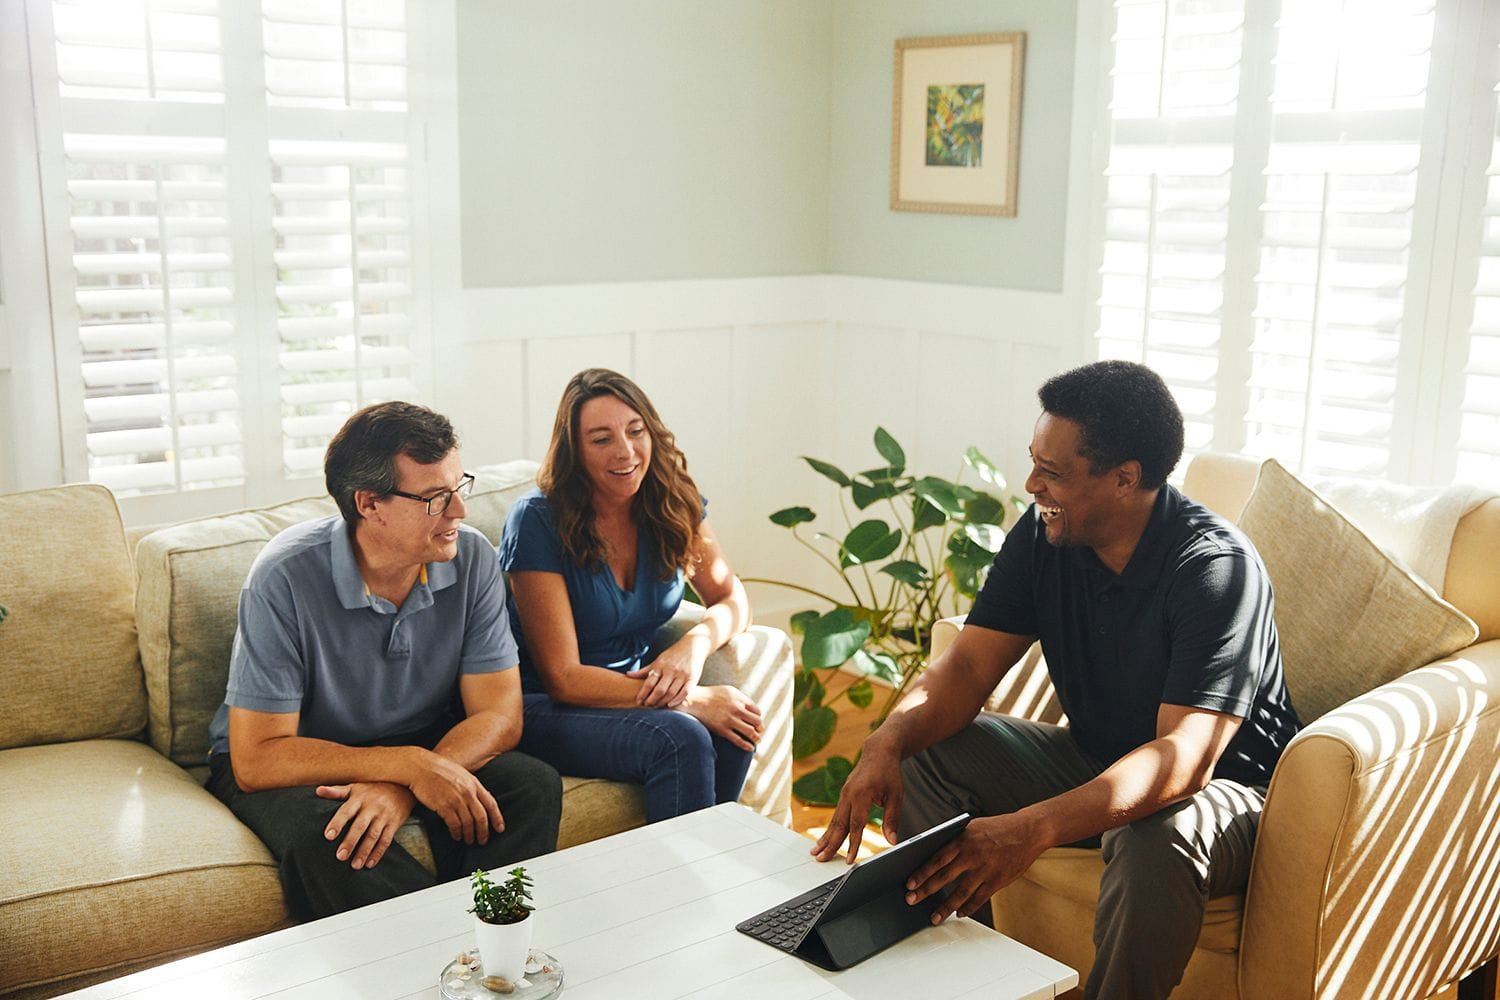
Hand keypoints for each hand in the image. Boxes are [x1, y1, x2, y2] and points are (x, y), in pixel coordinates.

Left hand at [316, 781, 415, 869]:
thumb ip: (337, 792)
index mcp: (359, 798)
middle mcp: (372, 807)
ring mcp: (384, 816)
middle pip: (360, 826)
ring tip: (355, 865)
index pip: (346, 811)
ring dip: (364, 851)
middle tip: (340, 857)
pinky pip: (386, 840)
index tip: (329, 836)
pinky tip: (369, 864)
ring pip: (373, 835)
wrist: (402, 786)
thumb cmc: (372, 790)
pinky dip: (378, 853)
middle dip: (350, 842)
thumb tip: (318, 790)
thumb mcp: (355, 787)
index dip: (337, 823)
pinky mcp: (394, 824)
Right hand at [405, 751, 505, 844]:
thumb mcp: (461, 774)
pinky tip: (456, 836)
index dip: (497, 818)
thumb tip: (478, 800)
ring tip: (469, 841)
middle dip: (484, 832)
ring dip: (469, 835)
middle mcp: (467, 792)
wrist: (420, 767)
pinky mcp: (443, 806)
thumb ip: (471, 786)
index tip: (500, 828)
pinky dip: (456, 833)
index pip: (491, 804)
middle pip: (481, 817)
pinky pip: (454, 824)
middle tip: (483, 841)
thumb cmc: (439, 770)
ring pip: (468, 823)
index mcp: (474, 784)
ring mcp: (456, 800)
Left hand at [627, 644, 701, 707]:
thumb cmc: (672, 655)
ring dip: (663, 702)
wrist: (693, 645)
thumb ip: (644, 670)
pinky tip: (671, 704)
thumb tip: (628, 675)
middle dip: (652, 700)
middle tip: (648, 706)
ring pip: (671, 692)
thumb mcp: (658, 660)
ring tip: (657, 706)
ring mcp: (682, 674)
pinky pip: (685, 692)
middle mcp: (671, 670)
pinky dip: (678, 700)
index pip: (649, 683)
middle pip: (660, 690)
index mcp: (660, 666)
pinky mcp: (692, 678)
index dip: (642, 694)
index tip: (638, 701)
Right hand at [677, 685, 762, 750]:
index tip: (757, 723)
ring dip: (756, 738)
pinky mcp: (722, 730)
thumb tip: (752, 708)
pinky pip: (738, 740)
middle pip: (757, 721)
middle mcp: (736, 709)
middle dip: (760, 728)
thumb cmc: (711, 695)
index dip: (759, 718)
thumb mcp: (728, 691)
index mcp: (739, 698)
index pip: (757, 711)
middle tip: (759, 732)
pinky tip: (750, 748)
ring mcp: (729, 720)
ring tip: (757, 740)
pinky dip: (747, 745)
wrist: (694, 701)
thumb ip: (741, 698)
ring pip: (750, 732)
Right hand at [811, 739, 903, 862]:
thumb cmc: (889, 772)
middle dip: (830, 844)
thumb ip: (892, 819)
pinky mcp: (844, 795)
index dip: (853, 844)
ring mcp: (844, 794)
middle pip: (838, 824)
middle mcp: (848, 795)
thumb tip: (892, 841)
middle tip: (821, 859)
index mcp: (861, 795)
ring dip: (825, 837)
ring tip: (816, 852)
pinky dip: (830, 828)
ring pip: (834, 820)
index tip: (850, 859)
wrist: (878, 751)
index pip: (856, 824)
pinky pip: (836, 815)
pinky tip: (826, 838)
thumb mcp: (896, 795)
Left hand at [903, 814, 1045, 922]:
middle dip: (925, 891)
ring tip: (934, 917)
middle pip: (943, 877)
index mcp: (963, 840)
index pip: (936, 859)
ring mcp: (985, 870)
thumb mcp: (972, 828)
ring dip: (945, 907)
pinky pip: (979, 898)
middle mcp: (972, 855)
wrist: (1028, 831)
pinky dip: (968, 908)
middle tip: (912, 901)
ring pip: (960, 893)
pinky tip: (959, 913)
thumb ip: (955, 842)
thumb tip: (935, 859)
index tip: (910, 884)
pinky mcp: (998, 881)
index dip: (921, 873)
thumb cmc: (998, 828)